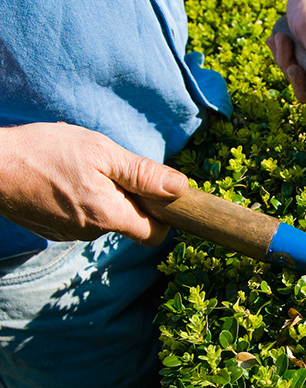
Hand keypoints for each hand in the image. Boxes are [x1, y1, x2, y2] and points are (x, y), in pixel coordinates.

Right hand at [0, 122, 188, 244]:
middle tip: (107, 167)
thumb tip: (180, 189)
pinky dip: (80, 198)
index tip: (155, 192)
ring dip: (102, 194)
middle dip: (128, 197)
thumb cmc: (43, 152)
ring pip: (103, 217)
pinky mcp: (50, 228)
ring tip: (78, 168)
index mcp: (108, 216)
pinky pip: (80, 216)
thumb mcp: (101, 153)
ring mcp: (68, 233)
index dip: (162, 215)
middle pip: (128, 221)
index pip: (155, 235)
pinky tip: (62, 177)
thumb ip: (142, 174)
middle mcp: (90, 232)